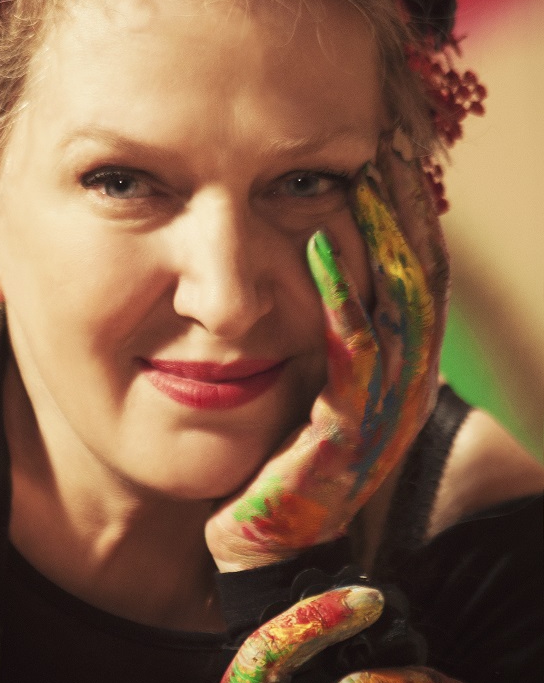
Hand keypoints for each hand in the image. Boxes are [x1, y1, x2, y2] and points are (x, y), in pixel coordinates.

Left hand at [206, 145, 448, 570]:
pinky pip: (354, 355)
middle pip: (424, 279)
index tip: (390, 146)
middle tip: (393, 136)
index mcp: (400, 371)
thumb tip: (312, 248)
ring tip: (366, 169)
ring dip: (386, 235)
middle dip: (410, 205)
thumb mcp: (312, 384)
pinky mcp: (345, 437)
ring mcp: (381, 414)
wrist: (258, 546)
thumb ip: (326, 329)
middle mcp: (404, 389)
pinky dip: (341, 296)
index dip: (411, 210)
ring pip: (402, 307)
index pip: (420, 275)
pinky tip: (321, 243)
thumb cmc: (273, 457)